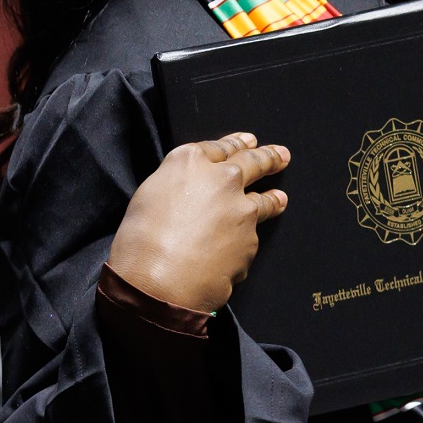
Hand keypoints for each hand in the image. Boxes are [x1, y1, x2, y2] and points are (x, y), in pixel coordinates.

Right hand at [107, 133, 290, 313]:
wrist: (160, 282)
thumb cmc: (141, 242)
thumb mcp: (149, 195)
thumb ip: (177, 184)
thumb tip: (191, 192)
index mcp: (190, 161)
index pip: (221, 146)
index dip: (236, 144)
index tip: (248, 141)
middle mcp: (222, 178)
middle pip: (252, 161)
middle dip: (268, 157)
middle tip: (281, 155)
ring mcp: (241, 208)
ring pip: (264, 200)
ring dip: (273, 198)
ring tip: (280, 198)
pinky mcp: (251, 239)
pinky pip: (248, 238)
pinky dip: (244, 244)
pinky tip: (235, 253)